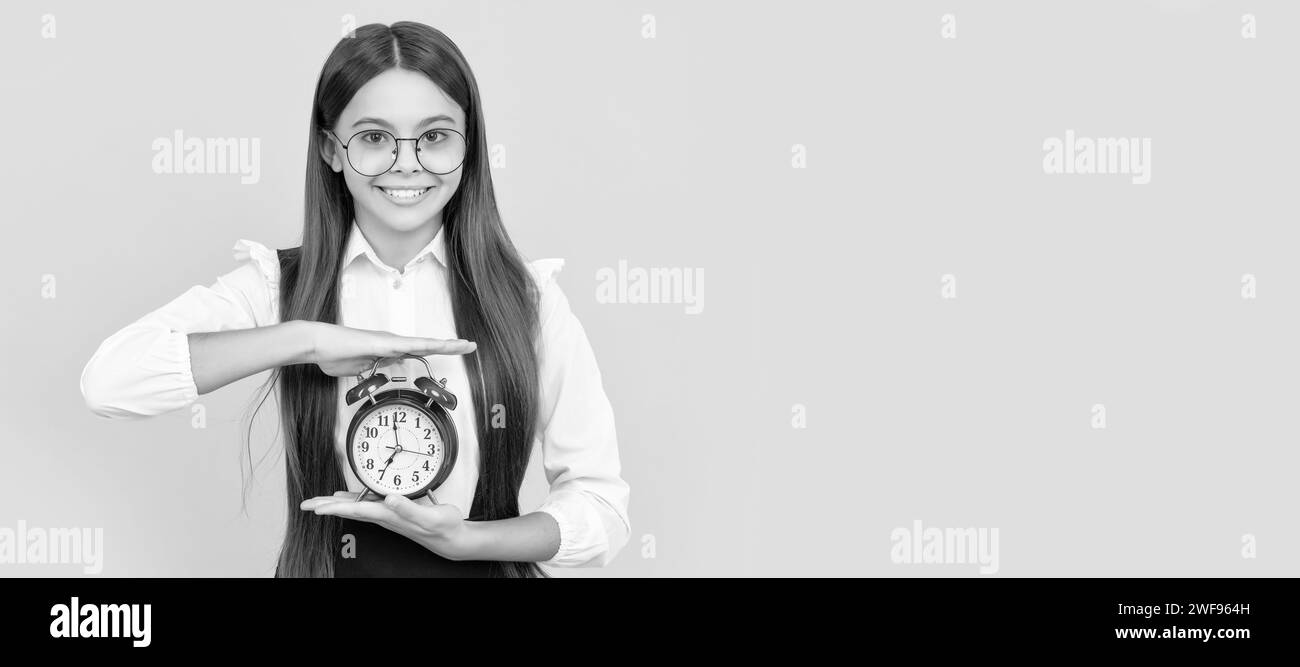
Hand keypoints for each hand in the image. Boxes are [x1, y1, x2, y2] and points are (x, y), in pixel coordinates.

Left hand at [300, 491, 470, 559]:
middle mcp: (385, 515)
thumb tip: (389, 500)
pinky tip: (348, 498)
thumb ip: (408, 508)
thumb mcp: (429, 516)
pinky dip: (354, 500)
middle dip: (326, 506)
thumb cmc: (442, 527)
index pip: (356, 510)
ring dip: (336, 504)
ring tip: (319, 501)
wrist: (451, 537)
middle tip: (306, 504)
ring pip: (355, 507)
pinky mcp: (394, 510)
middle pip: (349, 510)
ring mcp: (388, 514)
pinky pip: (367, 504)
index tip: (316, 508)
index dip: (334, 508)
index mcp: (389, 514)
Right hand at [303, 322, 475, 377]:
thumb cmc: (334, 355)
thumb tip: (376, 371)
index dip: (438, 350)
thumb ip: (371, 369)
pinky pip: (408, 345)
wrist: (318, 345)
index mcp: (389, 349)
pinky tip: (439, 345)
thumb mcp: (359, 369)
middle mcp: (393, 342)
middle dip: (450, 346)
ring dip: (445, 345)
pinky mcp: (383, 343)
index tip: (455, 350)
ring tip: (465, 345)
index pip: (420, 350)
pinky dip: (425, 345)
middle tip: (471, 345)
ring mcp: (389, 342)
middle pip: (428, 344)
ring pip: (424, 343)